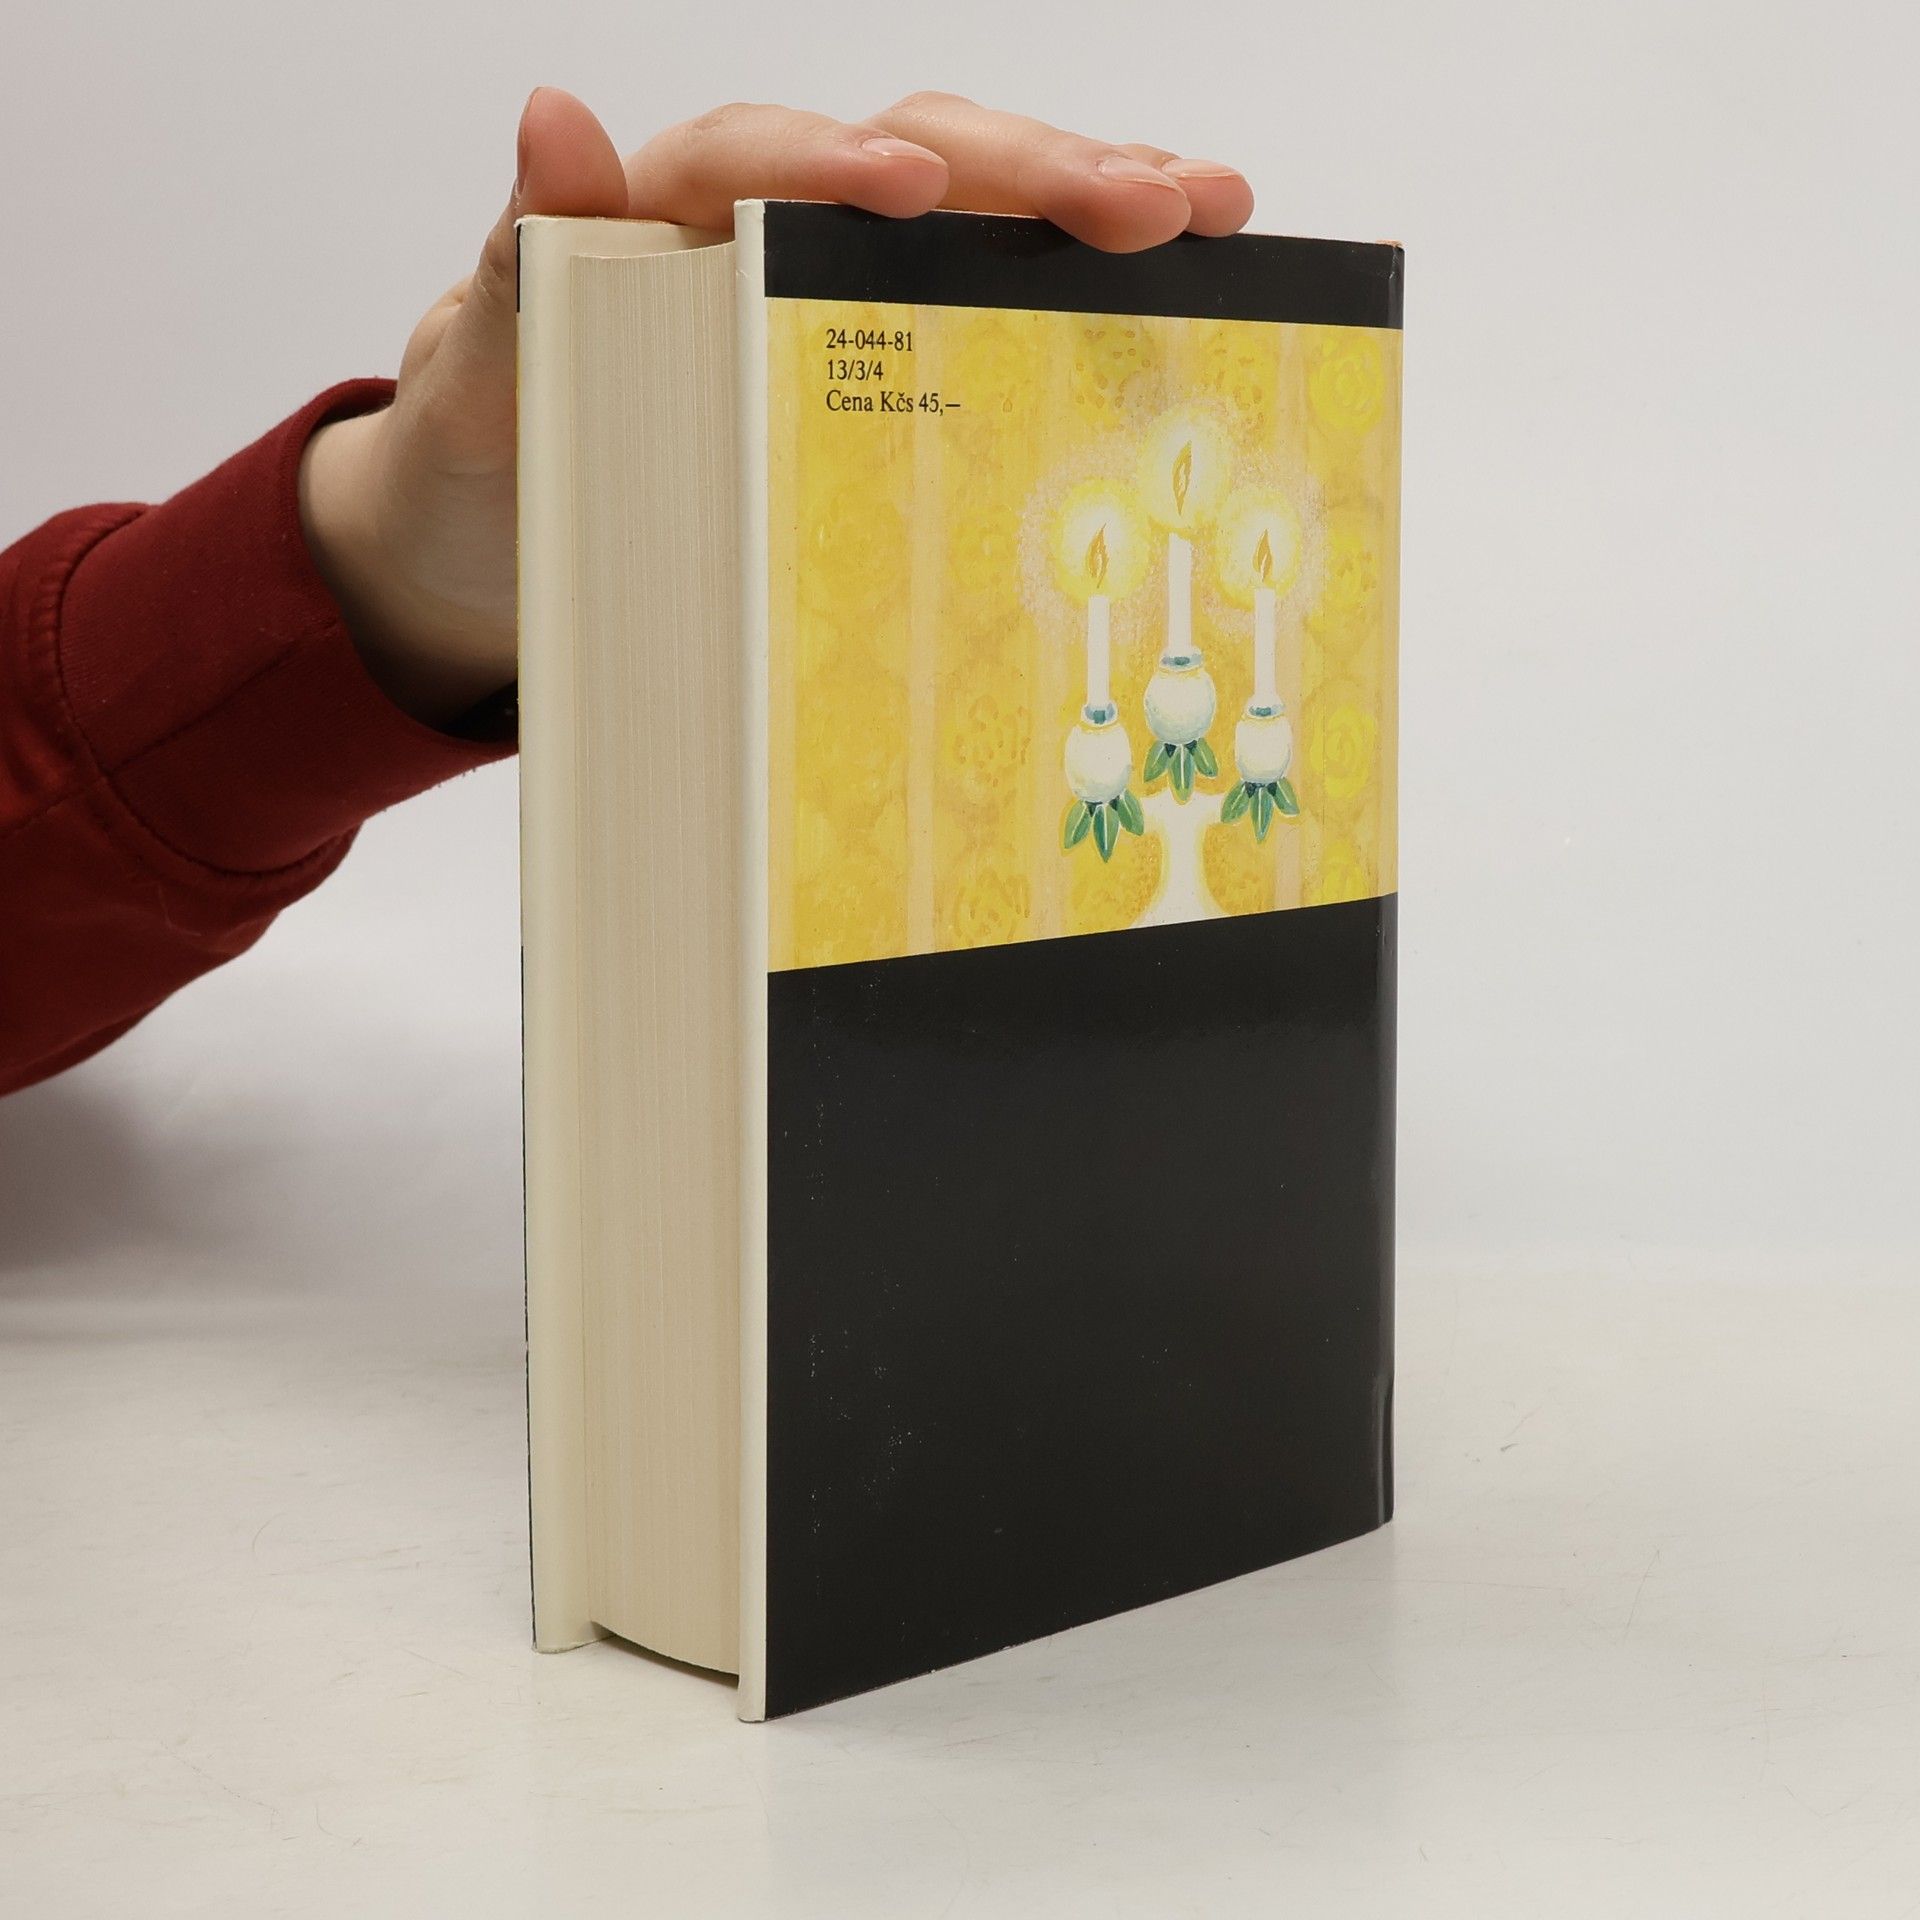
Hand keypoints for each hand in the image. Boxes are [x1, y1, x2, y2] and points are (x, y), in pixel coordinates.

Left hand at [300, 91, 1254, 726]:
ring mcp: (831, 291)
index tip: (913, 186)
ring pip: (972, 210)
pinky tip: (1176, 281)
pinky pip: (983, 297)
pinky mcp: (875, 356)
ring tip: (1205, 209)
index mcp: (663, 218)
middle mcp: (764, 230)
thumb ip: (518, 269)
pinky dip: (1076, 283)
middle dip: (1031, 168)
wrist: (495, 546)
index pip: (757, 156)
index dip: (834, 159)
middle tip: (1148, 201)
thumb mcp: (476, 383)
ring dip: (1091, 200)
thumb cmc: (489, 460)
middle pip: (910, 155)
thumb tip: (554, 116)